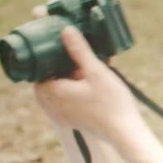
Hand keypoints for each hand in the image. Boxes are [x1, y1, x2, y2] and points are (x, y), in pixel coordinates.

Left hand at [31, 26, 147, 153]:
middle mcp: (49, 104)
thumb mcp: (96, 72)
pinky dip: (73, 84)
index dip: (45, 49)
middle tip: (71, 44)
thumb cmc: (111, 103)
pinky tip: (90, 76)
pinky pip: (64, 96)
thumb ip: (79, 50)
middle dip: (58, 60)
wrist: (125, 133)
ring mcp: (58, 113)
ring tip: (85, 60)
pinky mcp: (69, 117)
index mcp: (49, 91)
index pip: (37, 64)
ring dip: (67, 72)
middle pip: (47, 74)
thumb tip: (65, 29)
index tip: (53, 36)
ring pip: (56, 85)